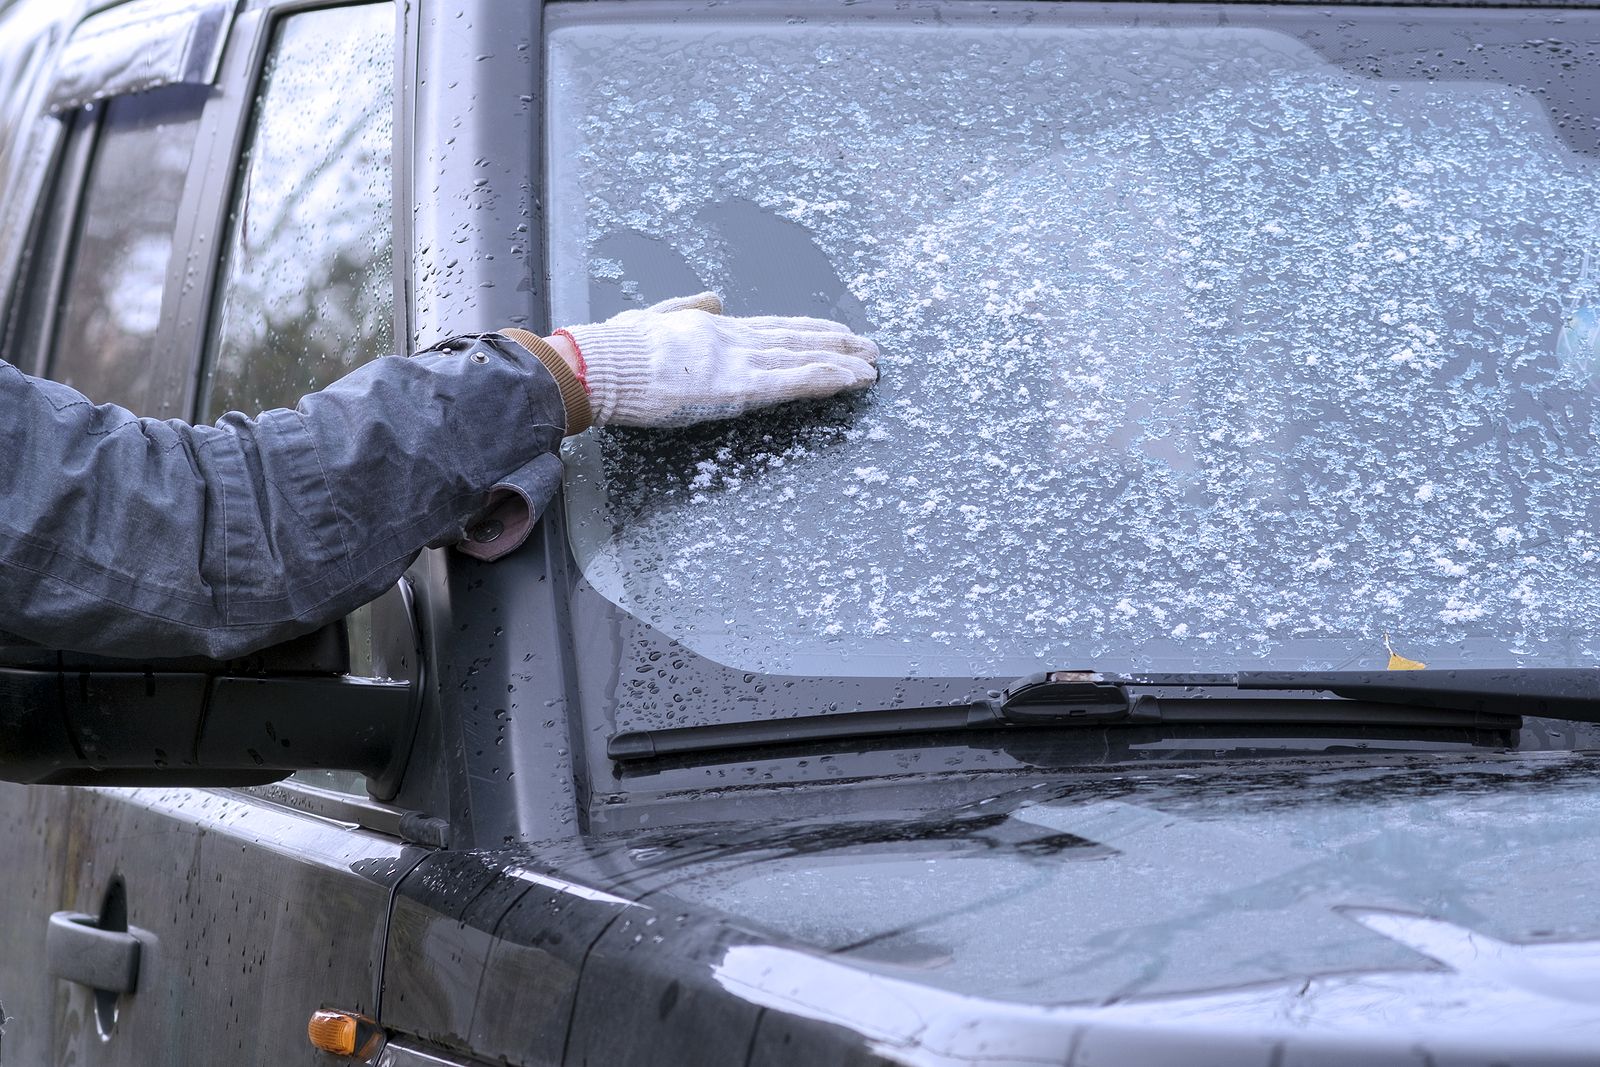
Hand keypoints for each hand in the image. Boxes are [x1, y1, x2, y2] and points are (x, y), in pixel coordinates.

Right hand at [557, 293, 878, 427]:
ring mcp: (737, 360)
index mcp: (712, 329)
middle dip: (835, 343)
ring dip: (841, 361)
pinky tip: (851, 378)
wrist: (599, 362)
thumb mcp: (652, 318)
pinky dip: (825, 378)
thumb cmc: (614, 348)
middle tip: (869, 347)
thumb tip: (713, 298)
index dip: (806, 331)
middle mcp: (732, 339)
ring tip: (872, 364)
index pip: (771, 329)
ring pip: (801, 358)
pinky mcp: (737, 385)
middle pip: (795, 339)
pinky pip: (792, 381)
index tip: (834, 332)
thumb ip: (686, 309)